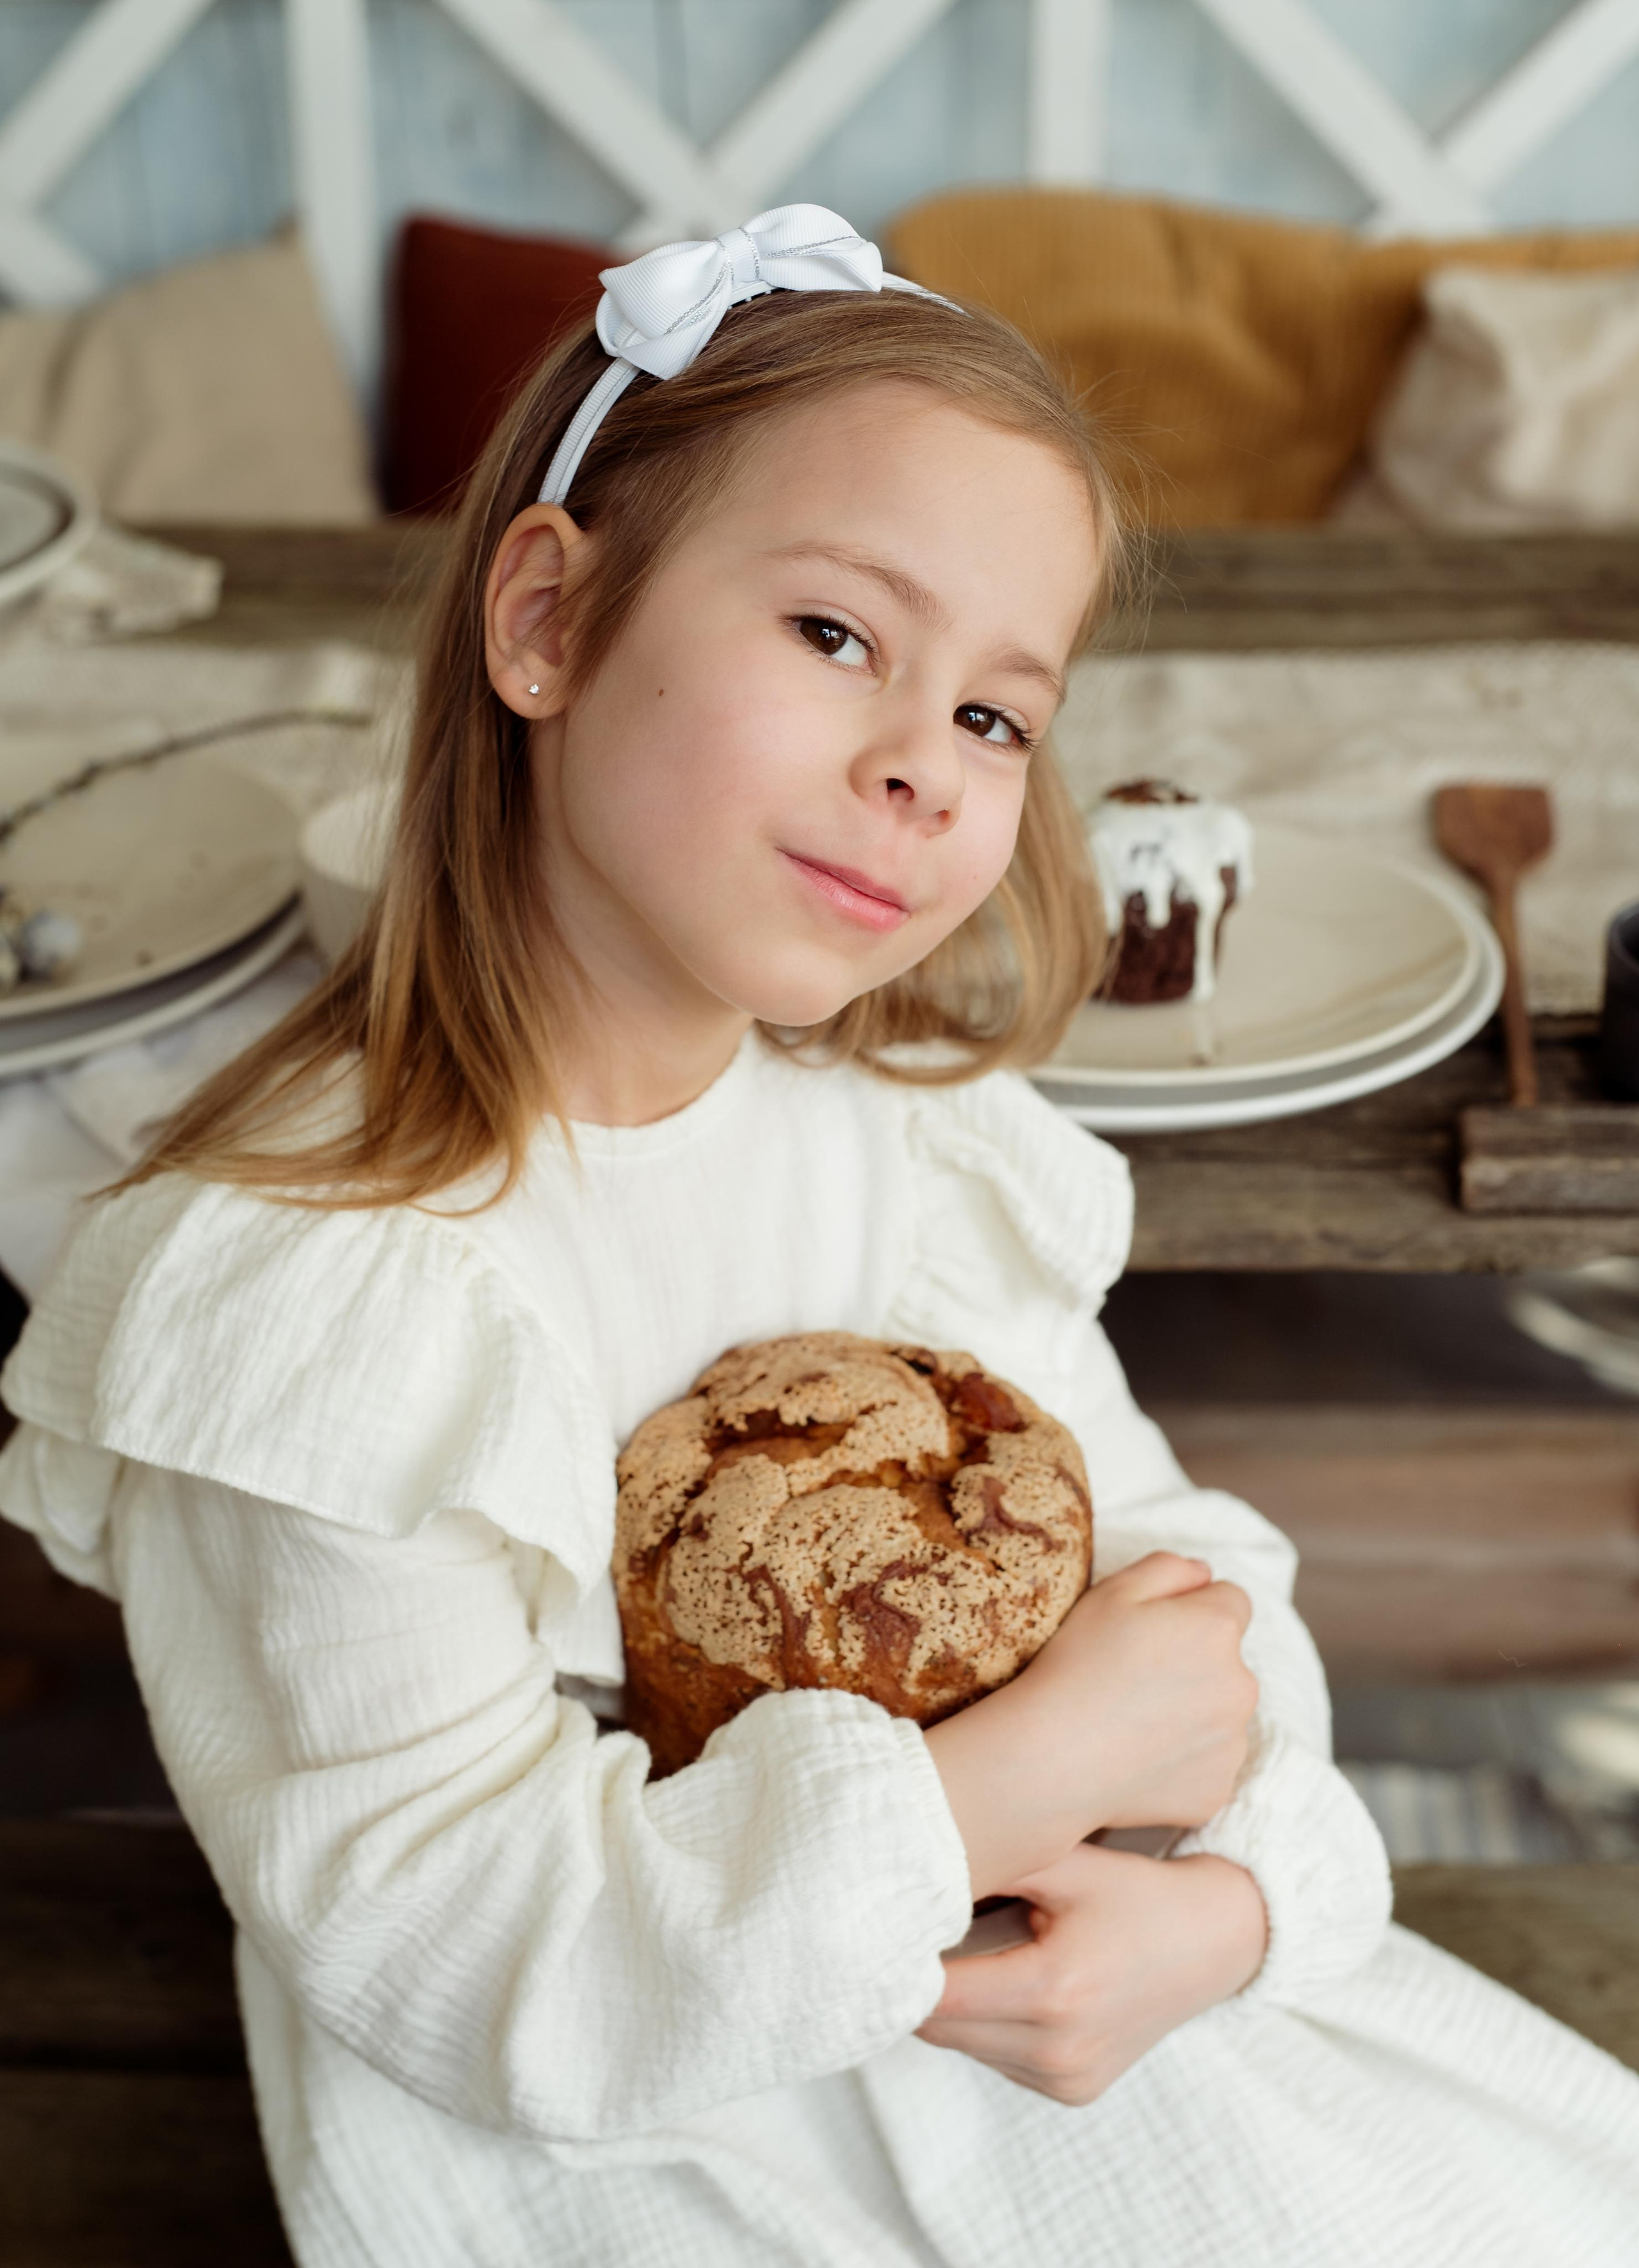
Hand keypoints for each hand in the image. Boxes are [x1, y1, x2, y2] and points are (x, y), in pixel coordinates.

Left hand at [918, 1844, 1267, 2105]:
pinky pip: (998, 2060)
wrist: (1214, 1942)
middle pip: (940, 2026)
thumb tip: (914, 1863)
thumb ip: (992, 1864)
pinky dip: (986, 2026)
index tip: (871, 1933)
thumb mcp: (1065, 1863)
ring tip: (951, 1950)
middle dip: (914, 1983)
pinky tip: (1002, 1981)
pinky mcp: (1074, 2091)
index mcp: (1051, 1990)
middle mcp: (1057, 2049)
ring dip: (950, 2006)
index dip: (897, 1966)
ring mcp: (1067, 2078)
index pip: (937, 1995)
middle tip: (894, 1933)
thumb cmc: (1135, 1893)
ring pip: (964, 2045)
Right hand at [926, 1553, 1256, 1897]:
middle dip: (1195, 1663)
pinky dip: (1182, 1762)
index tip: (1153, 1630)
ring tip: (1133, 1722)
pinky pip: (1206, 1765)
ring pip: (1220, 1715)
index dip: (1191, 1609)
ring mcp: (1232, 1745)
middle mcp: (1241, 1686)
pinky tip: (1137, 1758)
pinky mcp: (1217, 1792)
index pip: (1230, 1602)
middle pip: (1228, 1662)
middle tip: (1135, 1678)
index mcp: (1219, 1629)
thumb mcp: (1113, 1591)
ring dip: (1193, 1713)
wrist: (1053, 1756)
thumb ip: (1169, 1568)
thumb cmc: (1078, 1664)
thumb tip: (1205, 1574)